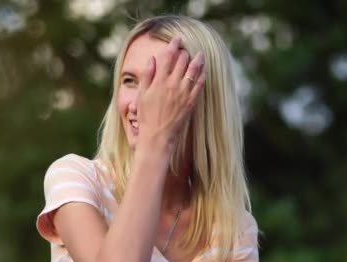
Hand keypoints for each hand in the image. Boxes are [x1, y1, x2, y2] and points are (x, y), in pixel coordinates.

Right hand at [136, 37, 205, 152]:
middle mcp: (172, 85)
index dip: (173, 46)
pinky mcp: (191, 102)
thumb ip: (147, 76)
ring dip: (197, 61)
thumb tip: (152, 59)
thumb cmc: (146, 117)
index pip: (168, 57)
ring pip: (193, 71)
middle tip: (187, 49)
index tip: (177, 39)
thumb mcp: (142, 95)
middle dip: (185, 52)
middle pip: (182, 61)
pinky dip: (202, 76)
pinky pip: (199, 85)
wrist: (157, 136)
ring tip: (200, 55)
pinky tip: (204, 71)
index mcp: (159, 81)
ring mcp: (183, 93)